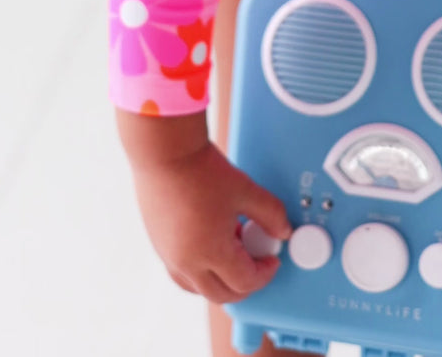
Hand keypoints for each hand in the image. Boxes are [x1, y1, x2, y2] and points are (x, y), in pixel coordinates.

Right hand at [130, 139, 292, 304]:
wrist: (163, 148)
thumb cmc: (199, 168)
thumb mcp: (244, 189)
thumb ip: (270, 213)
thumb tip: (283, 231)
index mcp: (210, 252)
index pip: (244, 281)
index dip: (265, 273)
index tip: (271, 259)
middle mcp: (186, 261)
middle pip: (221, 294)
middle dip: (244, 284)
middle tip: (256, 264)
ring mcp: (168, 253)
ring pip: (197, 287)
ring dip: (219, 280)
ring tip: (232, 253)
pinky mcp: (157, 242)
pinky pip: (180, 272)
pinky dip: (198, 269)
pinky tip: (209, 242)